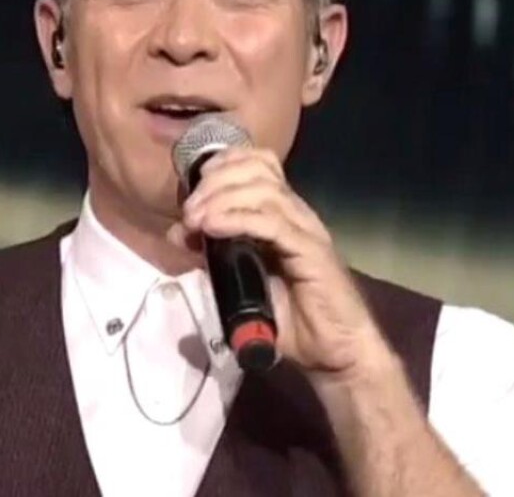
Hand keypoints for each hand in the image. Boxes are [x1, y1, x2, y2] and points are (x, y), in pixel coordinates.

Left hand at [167, 147, 391, 380]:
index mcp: (284, 213)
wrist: (334, 350)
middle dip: (216, 182)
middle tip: (189, 210)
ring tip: (196, 220)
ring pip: (263, 191)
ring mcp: (306, 230)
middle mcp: (297, 213)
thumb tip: (179, 234)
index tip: (194, 185)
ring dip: (222, 199)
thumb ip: (213, 256)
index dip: (224, 163)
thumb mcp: (241, 282)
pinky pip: (272, 223)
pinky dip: (238, 219)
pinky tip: (214, 227)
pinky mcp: (311, 251)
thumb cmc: (292, 319)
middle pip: (257, 169)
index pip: (259, 164)